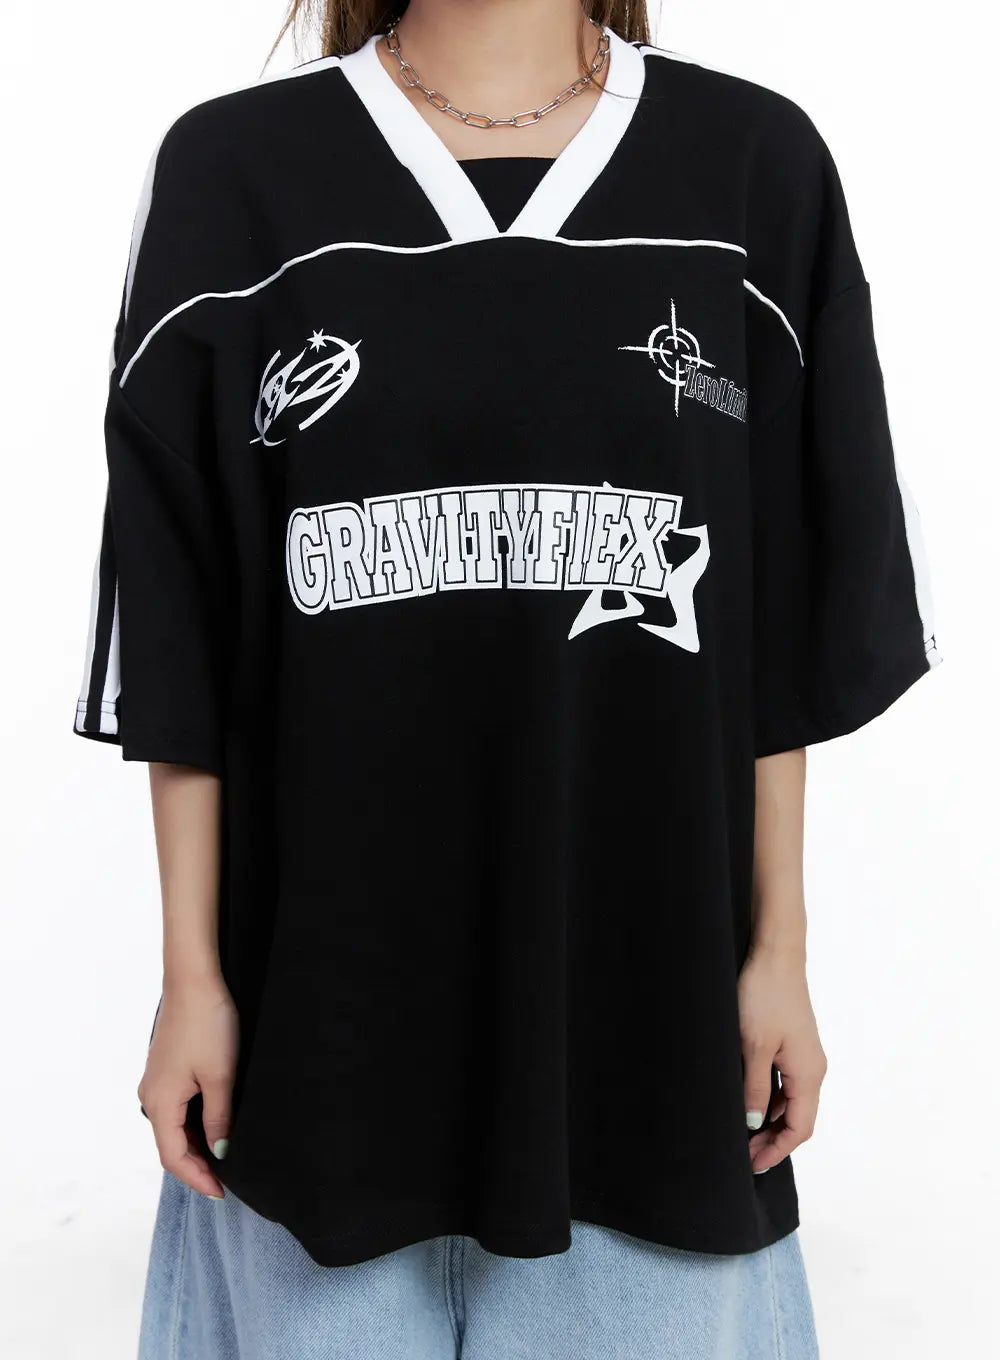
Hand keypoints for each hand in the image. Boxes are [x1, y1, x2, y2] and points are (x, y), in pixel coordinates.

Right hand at [137, 975, 238, 1198]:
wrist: (194, 981)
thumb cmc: (208, 1024)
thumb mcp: (221, 1075)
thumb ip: (218, 1116)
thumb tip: (220, 1151)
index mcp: (160, 1103)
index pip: (174, 1157)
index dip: (198, 1178)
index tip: (222, 1193)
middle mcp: (151, 1095)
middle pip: (170, 1145)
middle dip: (196, 1167)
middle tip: (226, 1181)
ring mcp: (156, 1082)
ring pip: (173, 1127)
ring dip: (194, 1146)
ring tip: (222, 1159)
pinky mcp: (165, 1069)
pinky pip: (175, 1109)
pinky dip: (192, 1125)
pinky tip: (212, 1125)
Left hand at [737, 943, 826, 1174]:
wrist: (775, 955)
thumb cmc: (764, 996)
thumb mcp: (753, 1047)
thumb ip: (754, 1088)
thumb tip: (753, 1124)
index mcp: (808, 1074)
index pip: (799, 1128)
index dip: (777, 1150)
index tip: (753, 1165)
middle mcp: (812, 1069)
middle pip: (796, 1119)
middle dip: (772, 1140)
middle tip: (743, 1155)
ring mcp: (804, 1056)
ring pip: (789, 1102)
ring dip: (769, 1121)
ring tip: (742, 1135)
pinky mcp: (793, 1045)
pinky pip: (784, 1083)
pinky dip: (768, 1099)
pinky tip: (748, 1103)